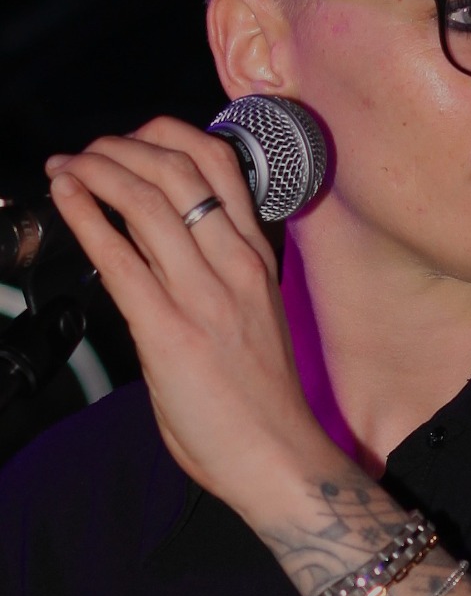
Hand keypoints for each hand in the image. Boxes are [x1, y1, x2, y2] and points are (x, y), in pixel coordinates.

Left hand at [44, 117, 335, 526]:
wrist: (281, 459)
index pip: (220, 165)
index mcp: (258, 260)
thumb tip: (148, 255)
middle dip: (119, 146)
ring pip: (147, 199)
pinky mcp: (168, 330)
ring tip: (66, 167)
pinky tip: (63, 197)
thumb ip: (210, 280)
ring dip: (95, 170)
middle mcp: (236, 265)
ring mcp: (204, 295)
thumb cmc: (262, 401)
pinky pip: (119, 256)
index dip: (168, 136)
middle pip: (177, 168)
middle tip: (86, 154)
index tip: (132, 142)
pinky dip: (84, 215)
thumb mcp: (252, 317)